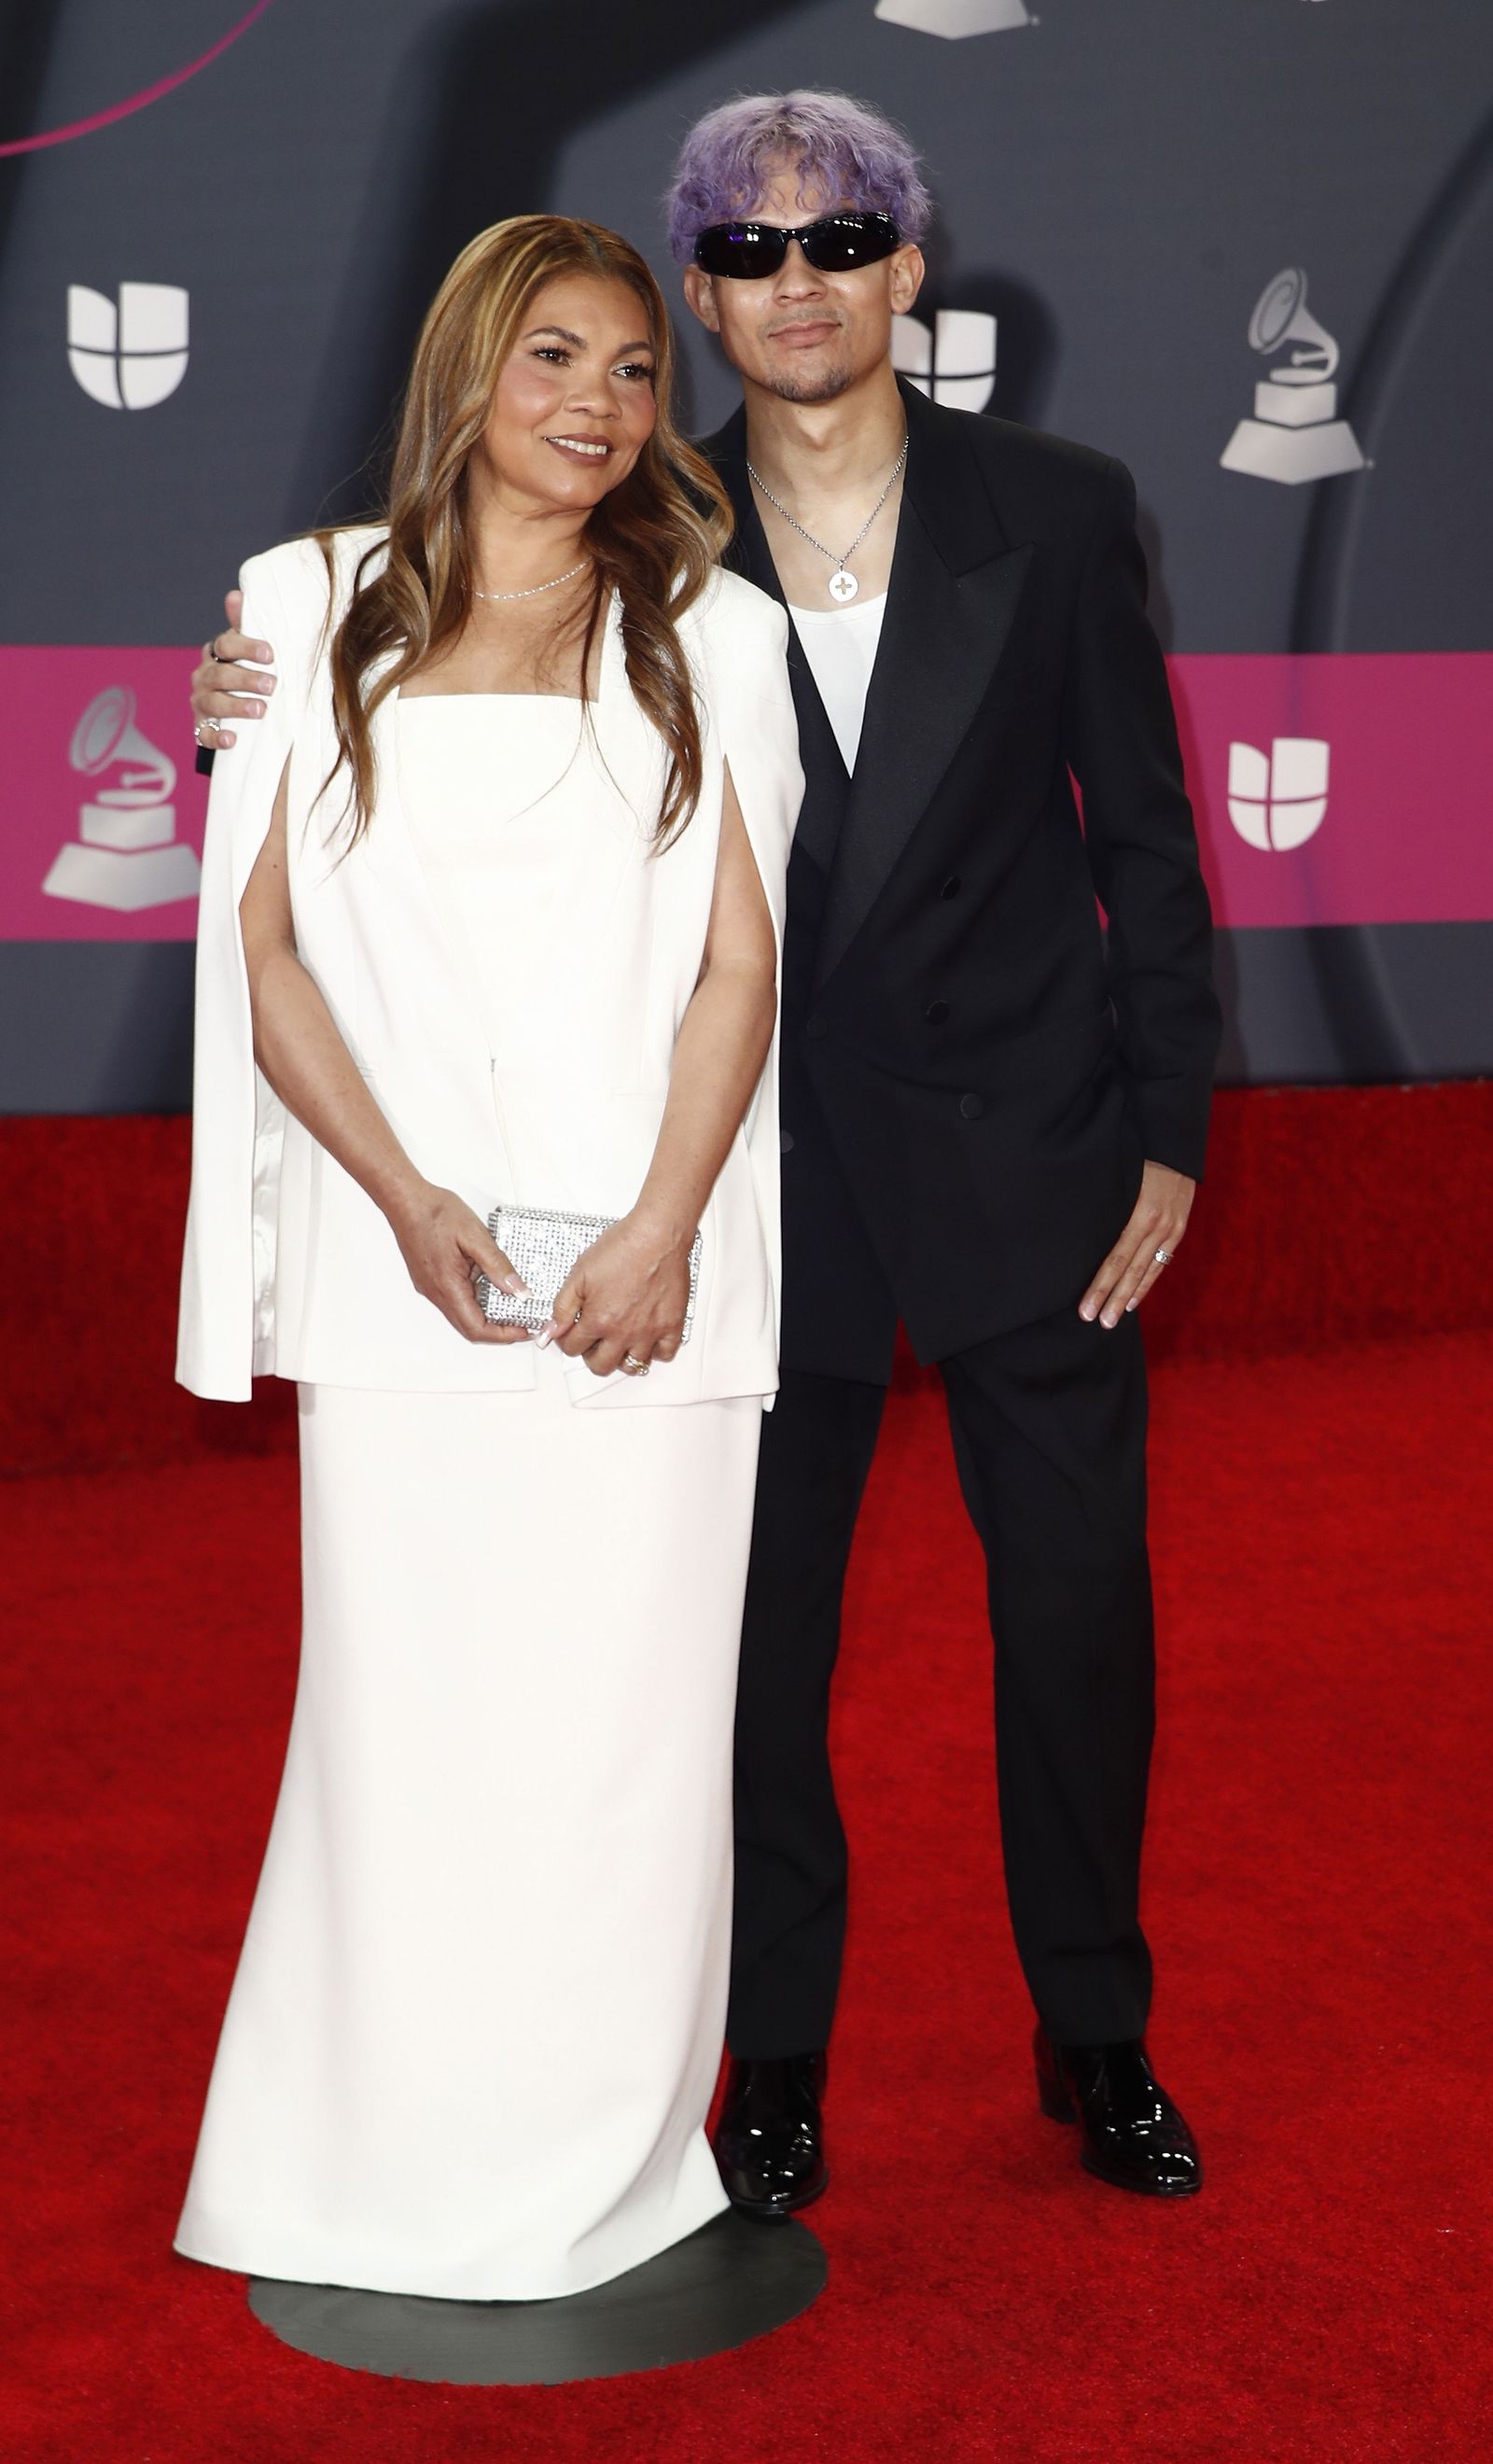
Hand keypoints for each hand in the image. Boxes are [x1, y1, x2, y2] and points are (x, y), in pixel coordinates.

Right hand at [191, 588, 276, 747]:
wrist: (232, 710)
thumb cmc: (244, 671)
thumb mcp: (246, 650)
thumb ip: (244, 625)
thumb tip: (237, 594)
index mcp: (216, 654)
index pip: (225, 646)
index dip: (246, 648)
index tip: (270, 654)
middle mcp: (204, 676)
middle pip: (220, 675)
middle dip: (246, 679)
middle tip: (272, 685)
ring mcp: (201, 703)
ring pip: (214, 703)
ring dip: (237, 706)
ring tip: (262, 709)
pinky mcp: (201, 728)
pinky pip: (205, 734)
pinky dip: (218, 737)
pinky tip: (233, 739)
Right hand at [386, 1181, 532, 1344]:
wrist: (404, 1200)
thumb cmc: (434, 1213)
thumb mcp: (475, 1235)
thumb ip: (498, 1265)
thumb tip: (518, 1291)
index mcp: (448, 1285)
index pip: (477, 1328)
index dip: (503, 1335)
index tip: (524, 1329)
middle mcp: (436, 1293)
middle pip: (470, 1328)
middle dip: (498, 1330)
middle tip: (522, 1320)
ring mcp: (431, 1288)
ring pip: (461, 1315)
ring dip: (486, 1316)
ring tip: (511, 1304)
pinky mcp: (430, 1280)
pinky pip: (454, 1301)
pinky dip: (475, 1302)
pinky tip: (489, 1286)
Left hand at [541, 1211, 692, 1378]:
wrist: (656, 1235)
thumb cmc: (623, 1248)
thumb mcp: (579, 1274)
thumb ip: (563, 1307)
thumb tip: (551, 1331)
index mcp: (599, 1320)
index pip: (573, 1349)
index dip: (566, 1341)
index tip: (570, 1333)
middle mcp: (624, 1332)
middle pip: (601, 1366)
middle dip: (590, 1356)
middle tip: (592, 1340)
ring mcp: (650, 1332)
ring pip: (632, 1366)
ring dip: (621, 1357)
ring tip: (618, 1341)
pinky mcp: (672, 1325)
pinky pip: (665, 1355)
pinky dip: (655, 1352)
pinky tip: (647, 1339)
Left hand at [1080, 1161, 1194, 1327]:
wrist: (1175, 1145)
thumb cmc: (1140, 1156)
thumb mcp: (1120, 1178)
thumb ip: (1108, 1206)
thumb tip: (1082, 1235)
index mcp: (1142, 1214)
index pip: (1116, 1260)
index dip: (1100, 1286)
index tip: (1085, 1307)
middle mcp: (1158, 1226)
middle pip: (1130, 1272)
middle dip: (1110, 1299)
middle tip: (1093, 1321)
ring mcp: (1171, 1230)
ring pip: (1146, 1272)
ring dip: (1127, 1298)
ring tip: (1111, 1319)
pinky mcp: (1178, 1230)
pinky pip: (1160, 1264)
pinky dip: (1146, 1284)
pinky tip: (1133, 1301)